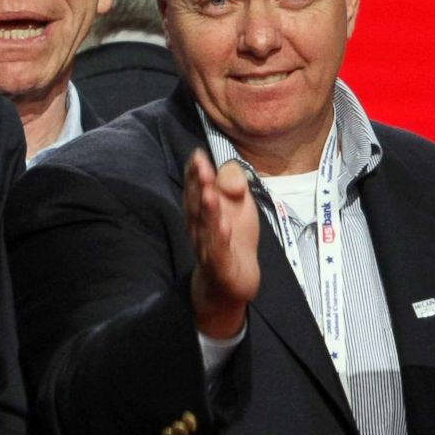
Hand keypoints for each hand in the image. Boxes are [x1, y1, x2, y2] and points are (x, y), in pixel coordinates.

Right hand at [184, 149, 259, 337]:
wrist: (232, 281)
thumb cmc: (234, 237)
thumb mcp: (239, 204)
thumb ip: (233, 183)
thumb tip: (225, 172)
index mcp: (202, 209)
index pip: (196, 187)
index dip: (195, 172)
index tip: (198, 154)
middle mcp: (199, 226)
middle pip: (197, 203)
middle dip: (199, 183)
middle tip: (200, 164)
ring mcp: (208, 246)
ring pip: (206, 226)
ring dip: (207, 209)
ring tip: (209, 192)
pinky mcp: (220, 265)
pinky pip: (219, 251)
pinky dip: (219, 239)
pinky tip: (223, 226)